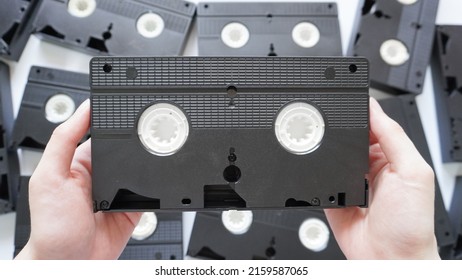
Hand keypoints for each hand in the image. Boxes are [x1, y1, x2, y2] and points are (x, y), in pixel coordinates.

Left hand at [15, 100, 141, 259]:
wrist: (71, 263)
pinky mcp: (133, 208)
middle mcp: (100, 176)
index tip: (124, 106)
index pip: (97, 133)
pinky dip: (156, 186)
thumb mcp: (50, 176)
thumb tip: (84, 110)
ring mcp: (118, 192)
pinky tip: (157, 181)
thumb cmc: (52, 227)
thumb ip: (64, 140)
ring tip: (156, 153)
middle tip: (148, 130)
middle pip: (124, 150)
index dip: (110, 120)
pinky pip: (150, 192)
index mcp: (78, 163)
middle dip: (136, 141)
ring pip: (140, 169)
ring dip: (148, 163)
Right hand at [325, 98, 439, 258]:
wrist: (389, 260)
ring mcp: (347, 182)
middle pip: (347, 138)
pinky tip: (316, 170)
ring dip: (324, 151)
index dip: (360, 113)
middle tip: (326, 123)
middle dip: (338, 130)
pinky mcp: (331, 197)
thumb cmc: (411, 224)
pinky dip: (315, 173)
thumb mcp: (413, 173)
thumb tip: (374, 109)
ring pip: (330, 156)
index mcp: (390, 157)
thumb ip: (395, 139)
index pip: (372, 126)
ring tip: (319, 145)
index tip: (346, 101)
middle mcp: (368, 167)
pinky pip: (318, 179)